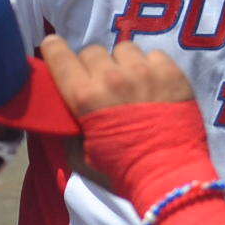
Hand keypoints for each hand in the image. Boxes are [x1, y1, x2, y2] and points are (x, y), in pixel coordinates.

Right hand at [41, 36, 220, 221]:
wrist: (168, 177)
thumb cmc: (121, 171)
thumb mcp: (80, 155)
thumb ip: (69, 126)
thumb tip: (64, 109)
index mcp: (85, 97)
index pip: (60, 57)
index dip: (54, 49)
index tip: (54, 47)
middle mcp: (112, 78)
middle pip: (92, 51)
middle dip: (93, 66)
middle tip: (103, 84)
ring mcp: (144, 72)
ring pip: (124, 49)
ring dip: (123, 64)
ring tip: (132, 84)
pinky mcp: (171, 73)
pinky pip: (153, 54)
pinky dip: (151, 67)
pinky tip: (154, 86)